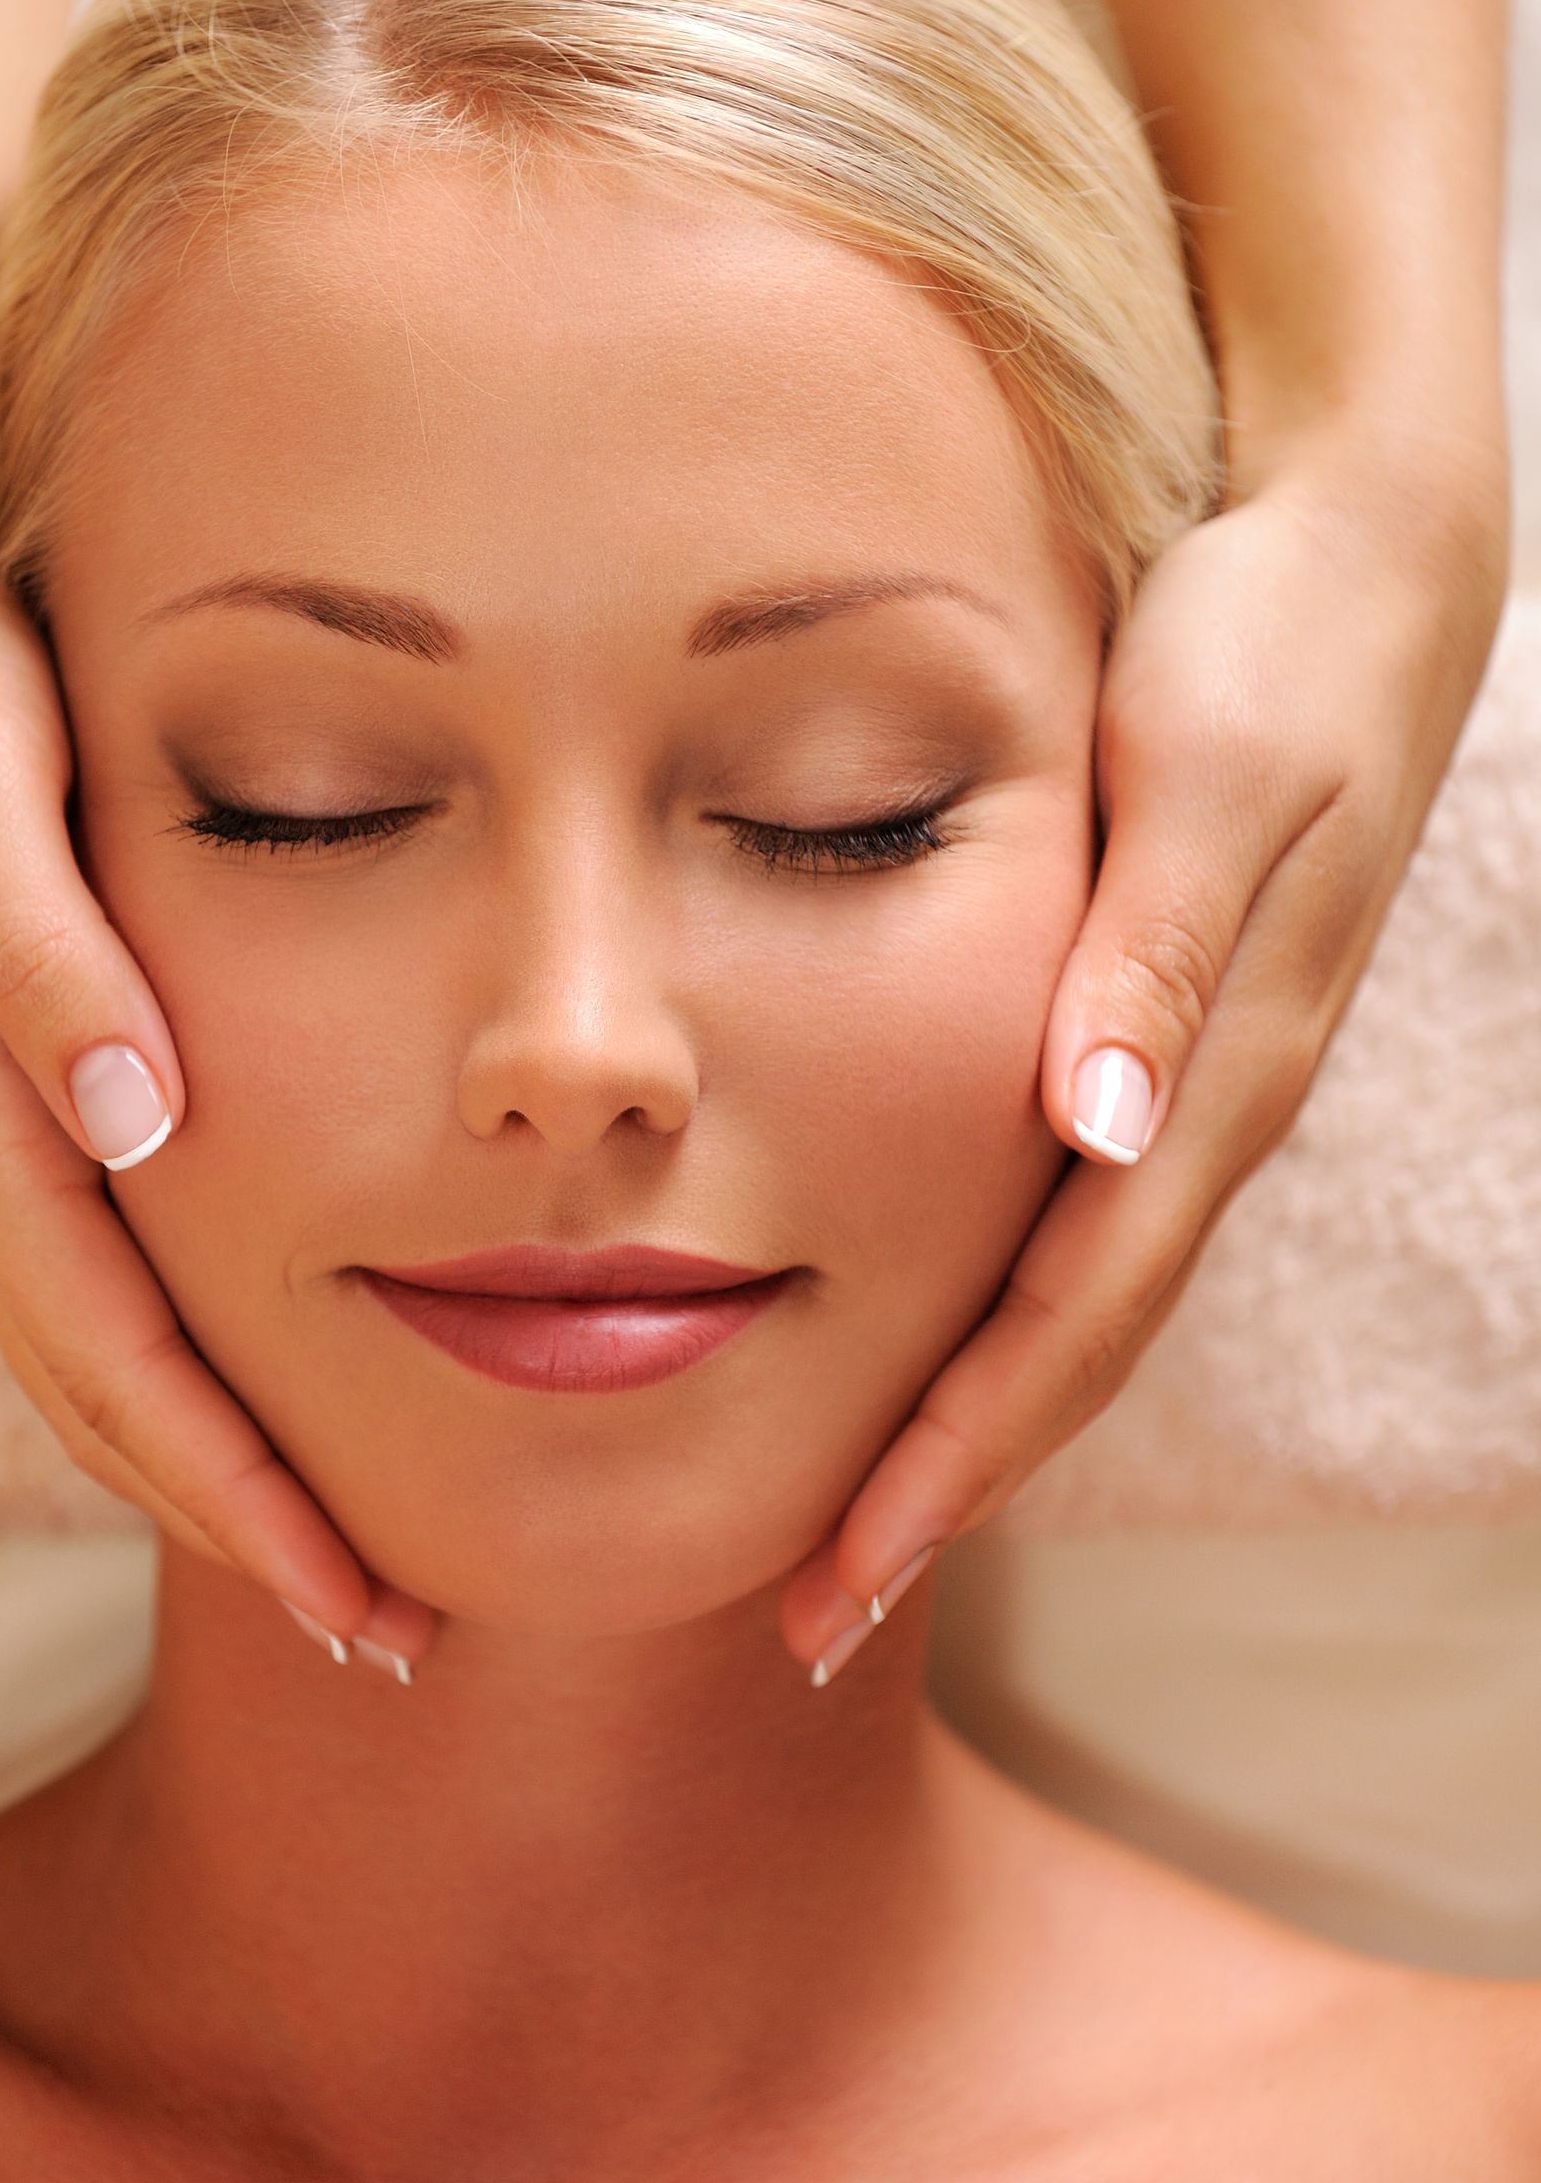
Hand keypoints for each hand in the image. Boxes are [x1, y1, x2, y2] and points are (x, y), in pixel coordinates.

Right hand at [0, 481, 433, 1678]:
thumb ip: (46, 961)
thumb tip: (137, 1125)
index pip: (117, 1362)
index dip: (236, 1490)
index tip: (353, 1593)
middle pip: (107, 1404)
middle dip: (242, 1528)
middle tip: (388, 1631)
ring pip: (95, 1362)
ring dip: (209, 1474)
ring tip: (336, 1557)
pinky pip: (88, 1287)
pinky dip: (171, 1374)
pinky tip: (249, 1389)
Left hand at [785, 433, 1508, 1679]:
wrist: (1371, 563)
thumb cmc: (1265, 651)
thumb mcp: (1202, 778)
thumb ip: (1149, 951)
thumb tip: (1100, 1131)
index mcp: (1203, 1076)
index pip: (1069, 1320)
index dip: (957, 1458)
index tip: (842, 1572)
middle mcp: (1201, 1112)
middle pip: (1071, 1358)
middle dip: (945, 1496)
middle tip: (810, 1620)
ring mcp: (1193, 1091)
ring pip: (1079, 1311)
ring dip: (968, 1433)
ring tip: (852, 1532)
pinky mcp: (1171, 1046)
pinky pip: (1083, 1232)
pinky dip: (1001, 1326)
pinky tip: (929, 1355)